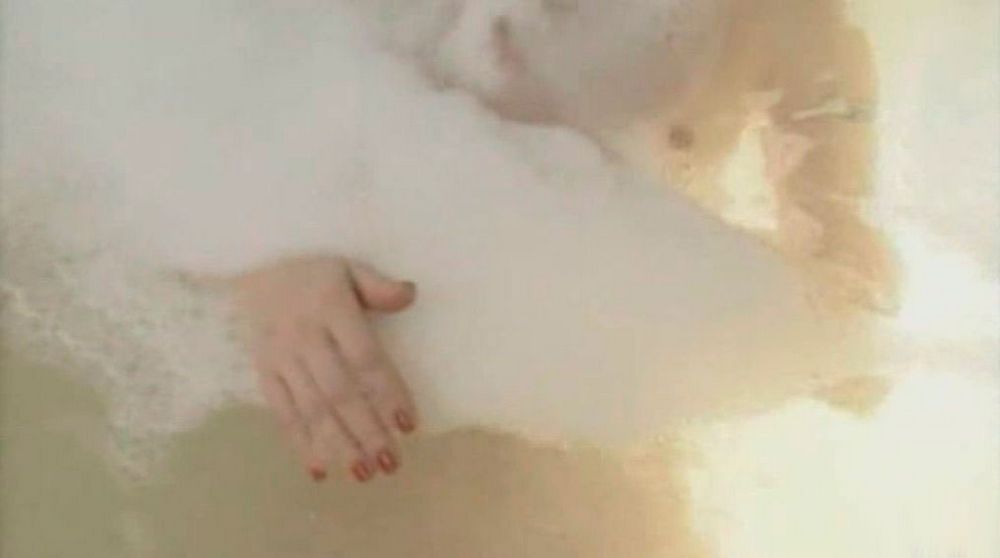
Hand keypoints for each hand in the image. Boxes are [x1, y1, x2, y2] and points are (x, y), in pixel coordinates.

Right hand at [231, 256, 417, 482]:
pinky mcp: (262, 372)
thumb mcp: (348, 268)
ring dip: (337, 444)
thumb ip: (377, 286)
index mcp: (331, 309)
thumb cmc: (312, 273)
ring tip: (363, 474)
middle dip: (366, 431)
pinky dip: (299, 442)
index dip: (387, 392)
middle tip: (391, 463)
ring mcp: (280, 358)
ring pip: (311, 408)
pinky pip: (281, 411)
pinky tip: (320, 469)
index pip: (364, 358)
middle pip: (339, 391)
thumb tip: (411, 295)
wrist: (250, 266)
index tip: (409, 425)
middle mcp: (304, 338)